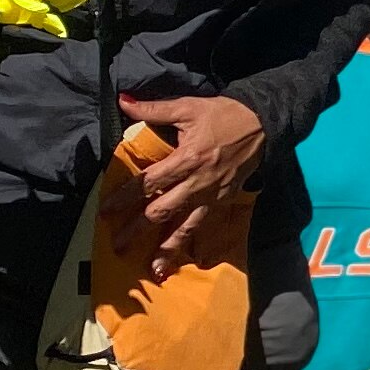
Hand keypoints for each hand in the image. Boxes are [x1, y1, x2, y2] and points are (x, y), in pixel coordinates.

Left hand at [117, 94, 266, 262]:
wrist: (263, 124)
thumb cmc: (223, 114)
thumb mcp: (188, 107)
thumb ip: (153, 109)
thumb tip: (122, 101)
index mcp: (187, 159)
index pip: (149, 182)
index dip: (124, 197)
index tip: (106, 211)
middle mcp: (198, 183)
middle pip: (162, 211)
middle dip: (138, 230)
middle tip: (117, 245)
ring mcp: (212, 195)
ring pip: (186, 226)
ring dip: (167, 248)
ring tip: (152, 268)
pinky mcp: (223, 201)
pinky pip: (204, 225)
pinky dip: (193, 243)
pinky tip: (184, 259)